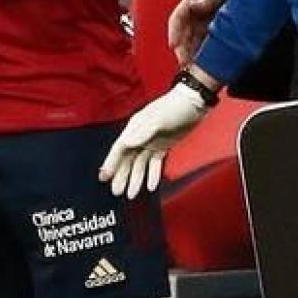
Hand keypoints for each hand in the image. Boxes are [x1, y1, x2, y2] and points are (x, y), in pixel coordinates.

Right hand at [98, 82, 210, 197]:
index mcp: (135, 128)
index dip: (111, 163)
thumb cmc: (174, 107)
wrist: (194, 103)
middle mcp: (140, 136)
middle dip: (122, 176)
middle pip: (128, 159)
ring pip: (140, 164)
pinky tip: (151, 186)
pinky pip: (155, 163)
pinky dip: (152, 174)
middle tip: (116, 192)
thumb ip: (142, 133)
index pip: (119, 149)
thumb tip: (126, 143)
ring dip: (135, 179)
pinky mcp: (163, 146)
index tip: (104, 176)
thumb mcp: (157, 120)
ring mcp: (151, 142)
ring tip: (130, 194)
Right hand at [169, 0, 233, 65]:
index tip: (173, 45)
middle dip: (181, 50)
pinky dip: (199, 56)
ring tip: (192, 69)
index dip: (174, 32)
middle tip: (184, 64)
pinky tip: (202, 66)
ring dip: (189, 55)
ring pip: (190, 42)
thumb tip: (193, 6)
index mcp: (191, 2)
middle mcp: (192, 15)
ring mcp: (199, 24)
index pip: (177, 18)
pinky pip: (200, 45)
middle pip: (182, 35)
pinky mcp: (207, 32)